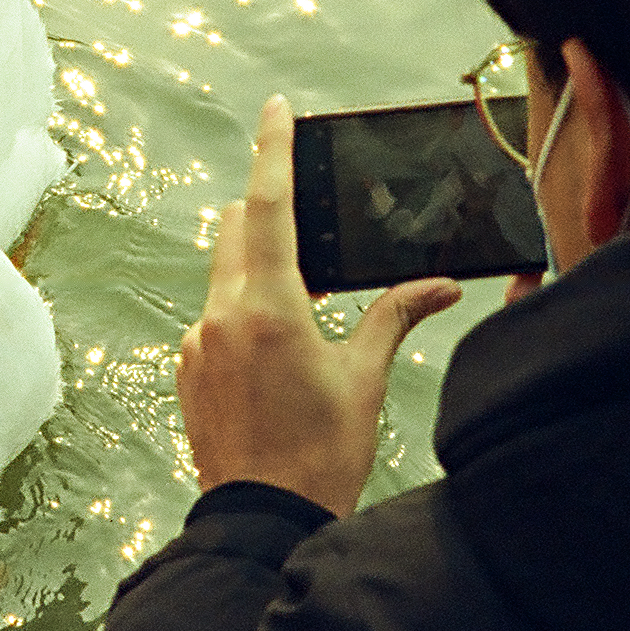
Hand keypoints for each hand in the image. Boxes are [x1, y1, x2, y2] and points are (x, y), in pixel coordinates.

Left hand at [177, 95, 462, 513]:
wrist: (261, 520)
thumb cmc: (319, 455)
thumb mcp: (364, 379)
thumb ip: (394, 317)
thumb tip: (442, 288)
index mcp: (269, 308)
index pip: (268, 207)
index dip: (273, 152)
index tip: (276, 110)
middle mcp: (221, 316)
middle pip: (238, 233)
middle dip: (266, 213)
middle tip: (301, 209)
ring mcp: (196, 343)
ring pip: (224, 276)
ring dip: (257, 270)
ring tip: (302, 301)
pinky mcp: (186, 369)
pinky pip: (213, 318)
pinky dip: (242, 313)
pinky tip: (275, 352)